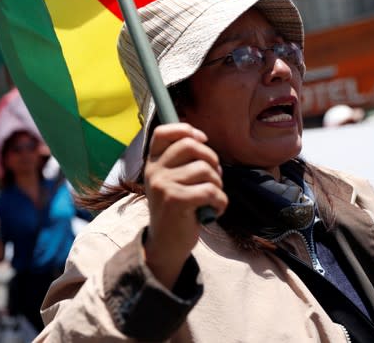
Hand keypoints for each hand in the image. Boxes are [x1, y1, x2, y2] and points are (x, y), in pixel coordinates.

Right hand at [143, 123, 227, 288]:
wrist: (166, 244)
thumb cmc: (175, 210)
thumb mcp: (169, 181)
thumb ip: (179, 161)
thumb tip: (200, 139)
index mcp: (152, 163)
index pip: (163, 132)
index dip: (186, 130)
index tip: (202, 139)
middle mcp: (155, 171)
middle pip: (191, 145)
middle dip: (212, 159)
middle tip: (214, 177)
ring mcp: (164, 185)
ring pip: (205, 170)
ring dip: (218, 185)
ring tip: (212, 198)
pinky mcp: (176, 200)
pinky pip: (211, 191)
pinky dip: (221, 202)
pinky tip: (214, 210)